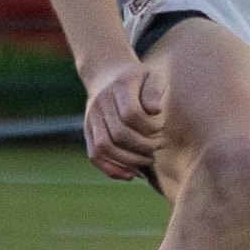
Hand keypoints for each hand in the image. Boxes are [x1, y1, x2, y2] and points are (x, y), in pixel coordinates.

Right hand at [82, 60, 165, 182]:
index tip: (161, 128)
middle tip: (157, 147)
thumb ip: (155, 91)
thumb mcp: (153, 76)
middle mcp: (101, 103)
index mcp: (120, 87)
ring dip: (128, 160)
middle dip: (142, 146)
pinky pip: (94, 155)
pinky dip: (111, 169)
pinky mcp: (87, 131)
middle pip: (118, 134)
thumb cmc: (139, 80)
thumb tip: (155, 111)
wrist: (108, 75)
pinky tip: (130, 174)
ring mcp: (91, 118)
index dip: (150, 126)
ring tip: (147, 160)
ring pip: (104, 147)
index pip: (132, 113)